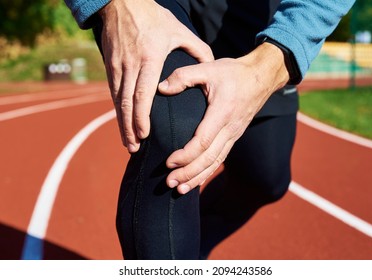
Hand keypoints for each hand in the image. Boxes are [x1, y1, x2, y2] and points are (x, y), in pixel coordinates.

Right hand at [99, 0, 212, 151]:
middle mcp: (131, 65)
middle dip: (130, 128)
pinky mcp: (110, 66)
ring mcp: (118, 67)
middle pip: (128, 103)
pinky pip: (113, 93)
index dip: (142, 117)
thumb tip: (211, 68)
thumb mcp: (179, 31)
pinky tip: (122, 123)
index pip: (143, 94)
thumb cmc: (154, 18)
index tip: (145, 135)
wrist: (121, 3)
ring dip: (121, 124)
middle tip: (134, 148)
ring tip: (128, 143)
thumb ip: (198, 50)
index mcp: (150, 59)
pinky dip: (118, 111)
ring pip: (118, 101)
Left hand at [158, 43, 289, 193]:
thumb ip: (183, 76)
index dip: (186, 155)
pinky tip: (196, 180)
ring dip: (197, 177)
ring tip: (180, 190)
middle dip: (189, 173)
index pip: (203, 141)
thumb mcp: (208, 68)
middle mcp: (230, 128)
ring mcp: (234, 135)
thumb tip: (160, 87)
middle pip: (209, 158)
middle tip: (169, 183)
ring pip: (215, 162)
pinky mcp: (234, 137)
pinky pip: (220, 158)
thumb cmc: (234, 73)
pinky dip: (207, 172)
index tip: (168, 162)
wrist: (261, 77)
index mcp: (222, 113)